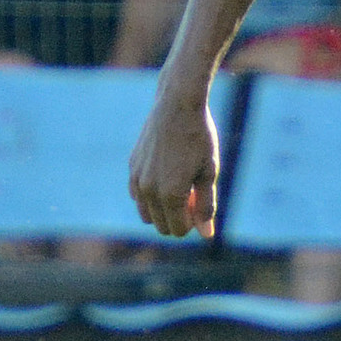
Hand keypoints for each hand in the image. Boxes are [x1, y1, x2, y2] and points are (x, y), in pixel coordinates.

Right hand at [128, 80, 222, 238]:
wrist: (177, 105)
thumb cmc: (199, 137)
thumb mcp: (208, 172)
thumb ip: (206, 206)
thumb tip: (206, 235)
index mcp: (171, 195)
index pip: (178, 230)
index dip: (193, 222)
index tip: (201, 200)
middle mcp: (149, 191)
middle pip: (162, 226)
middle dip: (178, 217)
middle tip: (193, 193)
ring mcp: (137, 179)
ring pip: (146, 214)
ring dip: (163, 209)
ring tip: (180, 185)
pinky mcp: (132, 167)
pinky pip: (138, 196)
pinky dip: (151, 195)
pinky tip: (165, 175)